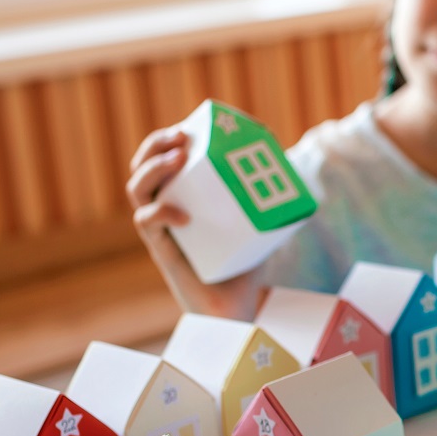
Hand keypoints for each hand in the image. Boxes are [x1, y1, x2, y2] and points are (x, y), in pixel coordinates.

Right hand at [124, 126, 261, 319]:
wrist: (235, 309)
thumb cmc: (244, 266)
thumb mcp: (257, 226)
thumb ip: (268, 202)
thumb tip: (299, 178)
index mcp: (182, 198)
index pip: (162, 161)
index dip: (167, 140)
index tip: (190, 127)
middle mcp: (165, 210)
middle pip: (142, 167)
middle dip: (156, 145)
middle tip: (181, 135)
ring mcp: (161, 229)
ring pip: (137, 189)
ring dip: (153, 168)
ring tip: (178, 157)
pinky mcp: (161, 250)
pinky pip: (147, 222)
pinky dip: (162, 211)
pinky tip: (184, 213)